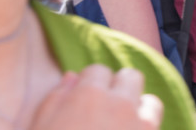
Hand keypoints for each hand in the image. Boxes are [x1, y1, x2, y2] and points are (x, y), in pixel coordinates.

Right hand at [29, 65, 161, 129]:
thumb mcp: (38, 126)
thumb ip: (55, 99)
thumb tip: (72, 77)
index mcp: (88, 96)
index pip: (98, 71)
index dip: (90, 85)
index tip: (84, 100)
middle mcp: (119, 104)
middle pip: (130, 77)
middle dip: (120, 88)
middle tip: (106, 109)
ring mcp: (140, 125)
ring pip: (150, 101)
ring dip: (139, 108)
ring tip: (123, 126)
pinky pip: (156, 124)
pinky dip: (147, 127)